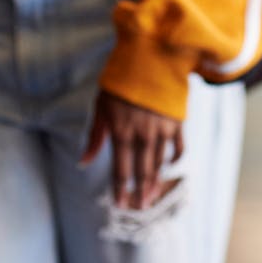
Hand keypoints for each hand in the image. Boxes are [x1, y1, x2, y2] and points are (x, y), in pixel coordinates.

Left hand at [81, 90, 183, 208]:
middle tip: (140, 207)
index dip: (120, 189)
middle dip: (140, 192)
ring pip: (159, 163)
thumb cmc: (120, 80)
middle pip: (142, 171)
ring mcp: (162, 129)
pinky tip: (170, 167)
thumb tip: (83, 162)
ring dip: (155, 181)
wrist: (149, 55)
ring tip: (152, 196)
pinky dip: (175, 159)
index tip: (120, 204)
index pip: (121, 169)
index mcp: (121, 130)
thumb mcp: (101, 104)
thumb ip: (96, 136)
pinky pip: (178, 147)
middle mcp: (143, 134)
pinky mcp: (177, 121)